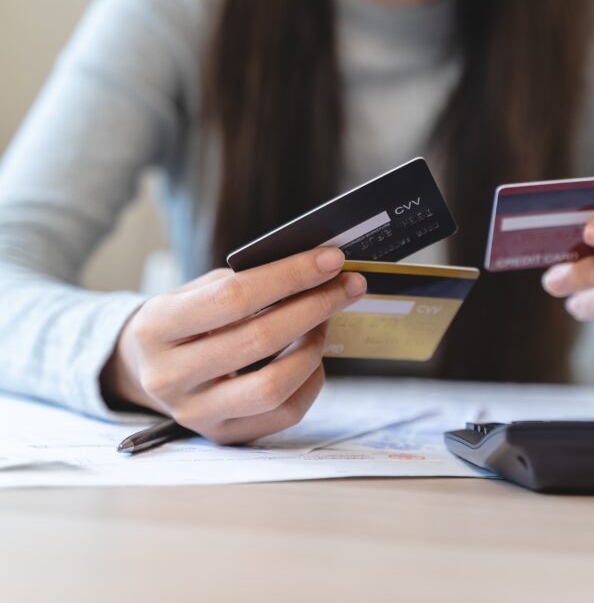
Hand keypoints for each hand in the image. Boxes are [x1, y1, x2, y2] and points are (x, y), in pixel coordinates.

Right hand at [101, 247, 365, 443]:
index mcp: (156, 328)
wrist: (146, 368)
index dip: (289, 276)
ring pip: (274, 385)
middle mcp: (169, 377)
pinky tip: (312, 356)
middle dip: (314, 306)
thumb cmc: (184, 321)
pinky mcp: (223, 436)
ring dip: (313, 346)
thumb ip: (243, 282)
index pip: (234, 297)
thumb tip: (314, 271)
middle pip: (260, 340)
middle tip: (347, 285)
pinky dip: (310, 380)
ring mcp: (195, 413)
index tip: (330, 259)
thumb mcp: (194, 292)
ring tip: (324, 319)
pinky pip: (285, 412)